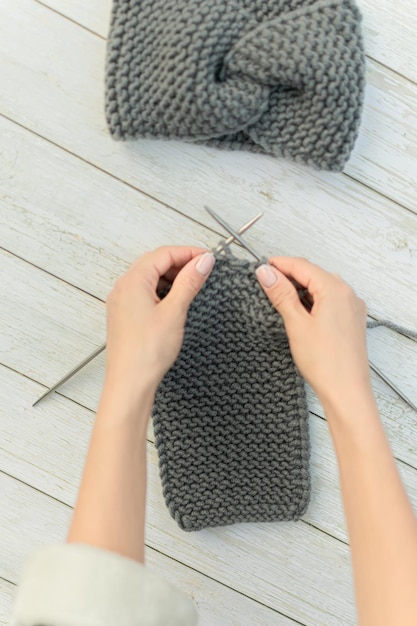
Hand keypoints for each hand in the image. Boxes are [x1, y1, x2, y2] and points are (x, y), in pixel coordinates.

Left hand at [104, 246, 214, 396]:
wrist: (129, 383)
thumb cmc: (147, 351)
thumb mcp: (174, 311)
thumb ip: (189, 282)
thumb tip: (203, 261)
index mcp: (132, 281)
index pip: (163, 254)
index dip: (188, 252)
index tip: (208, 257)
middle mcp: (123, 287)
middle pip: (155, 262)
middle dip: (180, 262)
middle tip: (204, 268)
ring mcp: (122, 301)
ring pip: (149, 277)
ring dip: (171, 276)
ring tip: (193, 284)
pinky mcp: (125, 315)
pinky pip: (144, 292)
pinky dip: (162, 290)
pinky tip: (176, 299)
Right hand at [256, 257, 370, 404]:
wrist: (346, 391)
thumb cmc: (325, 362)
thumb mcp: (296, 324)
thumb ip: (281, 294)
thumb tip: (266, 272)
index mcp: (335, 290)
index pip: (303, 266)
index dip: (280, 264)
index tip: (261, 266)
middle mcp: (348, 294)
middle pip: (314, 274)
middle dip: (289, 274)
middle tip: (265, 280)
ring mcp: (352, 308)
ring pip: (322, 287)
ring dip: (300, 287)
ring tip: (278, 295)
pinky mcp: (351, 321)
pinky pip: (330, 300)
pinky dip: (313, 299)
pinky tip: (299, 309)